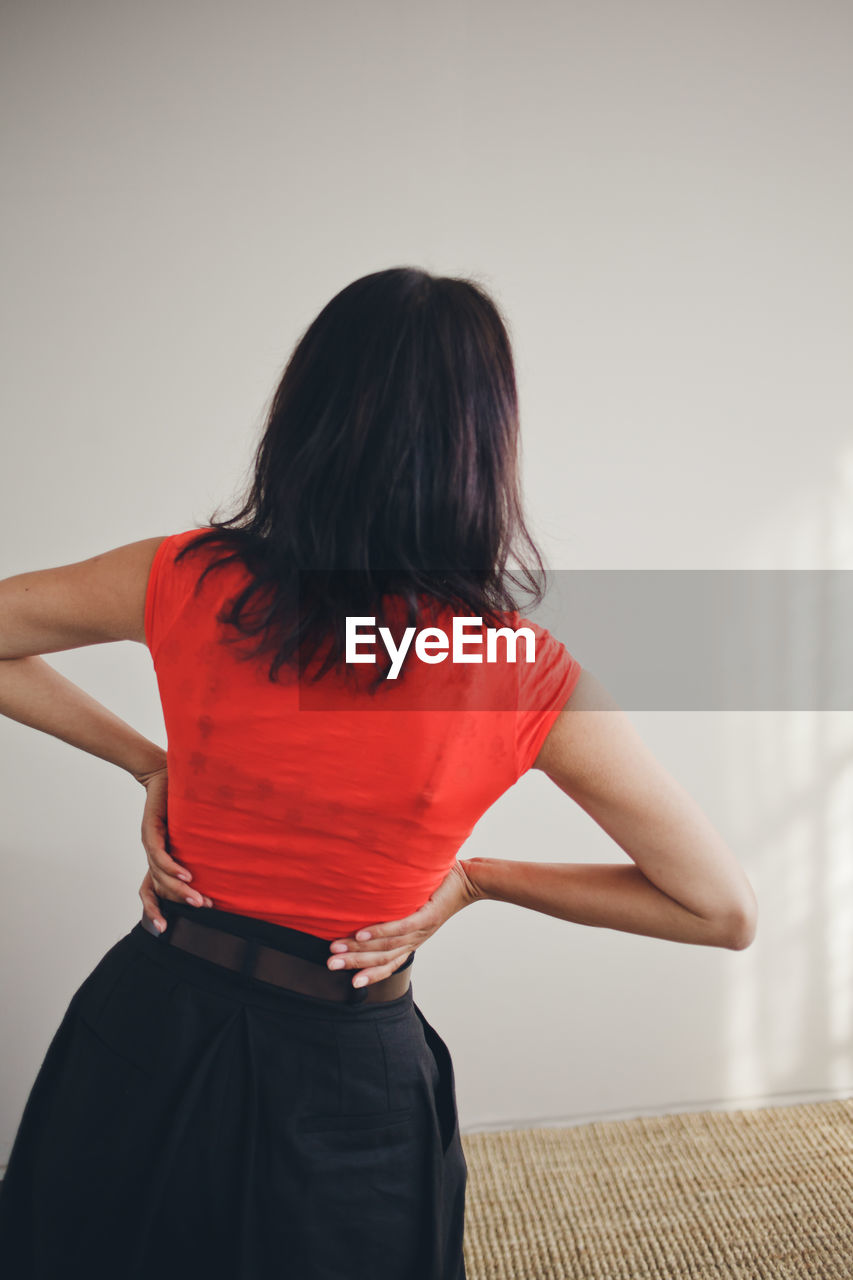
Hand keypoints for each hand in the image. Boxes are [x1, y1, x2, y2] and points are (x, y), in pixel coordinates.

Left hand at [134, 763, 211, 931]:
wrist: (165, 773)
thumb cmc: (183, 801)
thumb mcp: (194, 830)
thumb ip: (203, 847)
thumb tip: (231, 860)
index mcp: (160, 857)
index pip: (151, 891)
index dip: (154, 910)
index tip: (165, 929)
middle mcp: (153, 854)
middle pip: (158, 888)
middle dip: (178, 902)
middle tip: (203, 908)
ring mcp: (149, 844)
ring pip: (160, 875)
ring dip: (180, 888)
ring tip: (198, 898)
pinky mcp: (150, 831)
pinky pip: (159, 855)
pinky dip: (173, 867)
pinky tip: (187, 875)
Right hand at [325, 859, 482, 988]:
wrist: (469, 879)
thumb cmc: (438, 889)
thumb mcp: (413, 904)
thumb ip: (395, 908)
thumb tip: (366, 898)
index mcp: (412, 941)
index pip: (388, 964)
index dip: (369, 974)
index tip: (347, 981)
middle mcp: (415, 940)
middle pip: (381, 960)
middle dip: (353, 964)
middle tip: (329, 965)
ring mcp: (422, 929)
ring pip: (387, 947)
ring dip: (359, 951)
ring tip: (335, 950)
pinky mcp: (427, 916)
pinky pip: (401, 928)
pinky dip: (380, 933)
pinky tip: (361, 935)